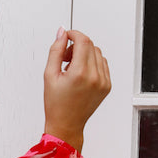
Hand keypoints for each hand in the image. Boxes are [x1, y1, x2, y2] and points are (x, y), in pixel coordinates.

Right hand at [43, 28, 110, 151]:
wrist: (66, 125)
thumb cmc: (56, 105)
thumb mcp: (49, 75)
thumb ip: (56, 50)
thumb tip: (62, 32)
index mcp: (80, 74)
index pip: (83, 41)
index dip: (73, 34)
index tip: (66, 37)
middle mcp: (95, 77)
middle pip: (90, 45)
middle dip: (77, 45)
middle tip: (65, 58)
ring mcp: (103, 82)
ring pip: (97, 53)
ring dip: (85, 53)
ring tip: (72, 67)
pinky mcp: (107, 85)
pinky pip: (103, 64)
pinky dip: (92, 63)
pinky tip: (81, 73)